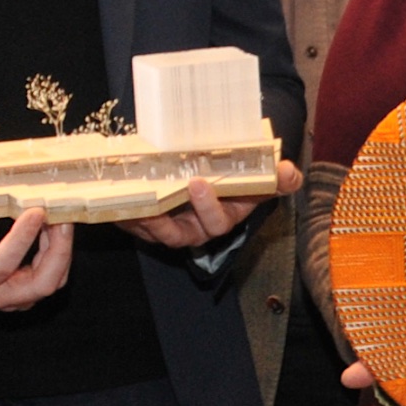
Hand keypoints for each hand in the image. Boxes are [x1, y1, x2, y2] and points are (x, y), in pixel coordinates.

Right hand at [0, 193, 74, 309]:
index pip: (3, 266)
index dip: (22, 239)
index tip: (36, 212)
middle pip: (43, 283)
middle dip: (59, 249)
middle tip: (61, 216)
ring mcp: (12, 297)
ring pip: (52, 279)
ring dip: (60, 248)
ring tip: (57, 216)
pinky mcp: (21, 290)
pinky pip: (50, 274)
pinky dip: (56, 251)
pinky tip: (50, 227)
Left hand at [121, 158, 302, 252]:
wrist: (210, 174)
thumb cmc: (233, 177)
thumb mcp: (257, 176)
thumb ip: (276, 177)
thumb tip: (290, 173)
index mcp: (222, 218)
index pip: (218, 220)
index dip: (207, 206)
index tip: (198, 182)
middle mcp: (196, 229)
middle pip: (182, 233)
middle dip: (162, 219)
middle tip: (157, 193)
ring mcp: (170, 229)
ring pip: (153, 232)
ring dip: (141, 220)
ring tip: (132, 200)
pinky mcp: (147, 226)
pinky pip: (133, 225)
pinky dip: (123, 216)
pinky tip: (115, 201)